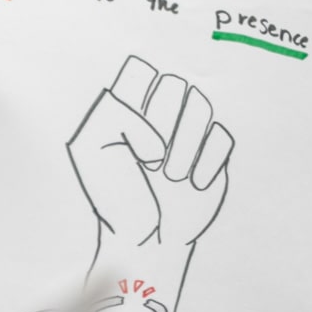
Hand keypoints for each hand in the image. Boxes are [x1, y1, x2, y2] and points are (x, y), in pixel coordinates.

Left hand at [67, 56, 231, 311]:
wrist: (146, 241)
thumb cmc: (114, 197)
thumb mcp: (90, 149)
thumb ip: (114, 116)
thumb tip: (158, 133)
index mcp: (127, 108)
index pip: (140, 70)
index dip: (138, 92)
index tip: (129, 122)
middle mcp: (159, 115)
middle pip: (176, 84)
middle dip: (164, 122)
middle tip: (150, 159)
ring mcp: (187, 134)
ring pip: (202, 104)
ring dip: (184, 145)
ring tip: (170, 177)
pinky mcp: (212, 155)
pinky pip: (221, 137)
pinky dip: (206, 164)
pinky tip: (192, 186)